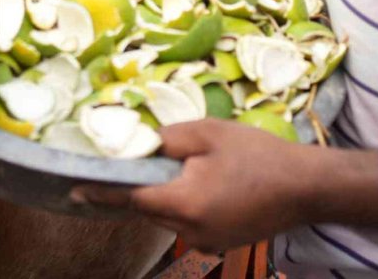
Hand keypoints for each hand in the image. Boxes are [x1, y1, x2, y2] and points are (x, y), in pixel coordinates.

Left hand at [73, 120, 323, 253]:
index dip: (100, 191)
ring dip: (162, 196)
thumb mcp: (209, 133)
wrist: (305, 187)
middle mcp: (189, 231)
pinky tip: (200, 184)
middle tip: (130, 162)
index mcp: (183, 203)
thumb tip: (140, 147)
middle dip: (137, 187)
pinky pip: (187, 223)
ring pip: (167, 217)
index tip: (72, 188)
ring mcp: (206, 242)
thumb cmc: (258, 155)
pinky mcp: (219, 243)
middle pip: (147, 209)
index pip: (129, 198)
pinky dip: (183, 205)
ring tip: (175, 169)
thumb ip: (167, 141)